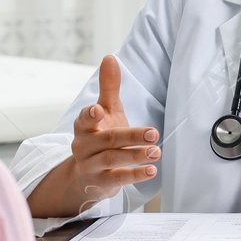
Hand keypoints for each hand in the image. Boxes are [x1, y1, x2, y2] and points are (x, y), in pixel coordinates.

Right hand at [29, 55, 160, 217]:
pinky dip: (135, 174)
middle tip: (154, 133)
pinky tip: (151, 169)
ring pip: (113, 159)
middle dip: (131, 137)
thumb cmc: (100, 137)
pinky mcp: (101, 183)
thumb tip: (110, 57)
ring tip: (156, 152)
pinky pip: (118, 178)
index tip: (98, 110)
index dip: (90, 115)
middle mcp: (84, 146)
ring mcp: (91, 166)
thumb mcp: (105, 112)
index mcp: (83, 127)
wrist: (86, 176)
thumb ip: (108, 87)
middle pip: (108, 140)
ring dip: (136, 156)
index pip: (84, 119)